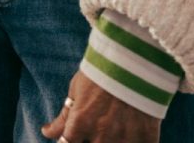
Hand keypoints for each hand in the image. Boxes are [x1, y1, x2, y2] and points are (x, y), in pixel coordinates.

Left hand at [42, 71, 161, 142]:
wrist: (136, 57)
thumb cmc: (101, 71)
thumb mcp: (77, 90)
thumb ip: (64, 117)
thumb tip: (47, 132)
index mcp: (81, 123)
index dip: (70, 141)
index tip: (75, 136)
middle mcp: (100, 135)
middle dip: (91, 140)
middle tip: (96, 128)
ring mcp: (124, 139)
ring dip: (111, 142)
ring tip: (113, 128)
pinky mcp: (146, 139)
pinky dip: (134, 142)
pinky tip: (131, 134)